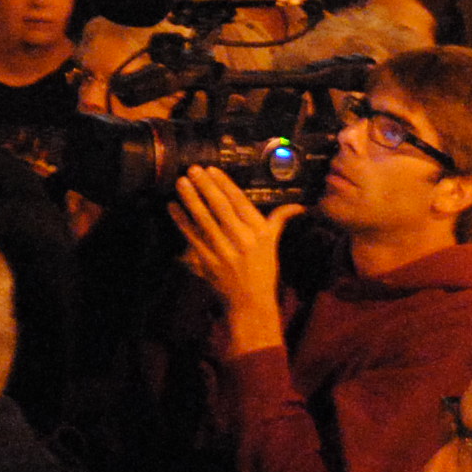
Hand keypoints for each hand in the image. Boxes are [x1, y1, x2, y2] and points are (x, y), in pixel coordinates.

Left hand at [169, 165, 297, 353]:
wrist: (251, 302)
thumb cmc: (263, 270)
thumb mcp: (274, 243)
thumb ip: (280, 220)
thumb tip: (299, 206)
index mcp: (258, 232)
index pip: (239, 202)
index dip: (225, 184)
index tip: (212, 169)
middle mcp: (242, 239)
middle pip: (220, 207)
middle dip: (205, 186)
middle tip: (192, 169)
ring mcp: (223, 251)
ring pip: (204, 220)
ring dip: (191, 200)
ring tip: (181, 183)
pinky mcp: (208, 262)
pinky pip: (192, 237)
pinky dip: (181, 222)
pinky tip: (172, 207)